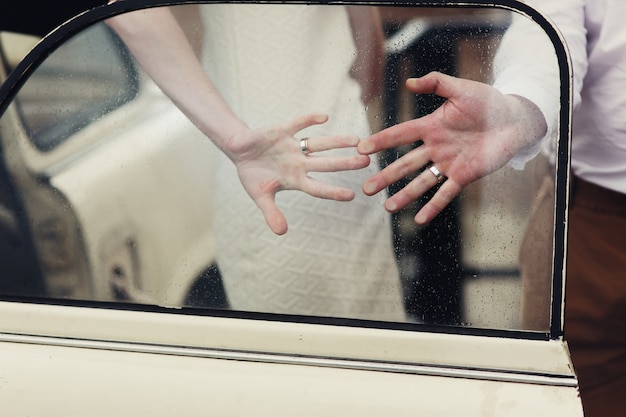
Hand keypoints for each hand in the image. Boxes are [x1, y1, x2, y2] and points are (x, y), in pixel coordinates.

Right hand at [226, 113, 369, 234]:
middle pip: (325, 164)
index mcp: (295, 179)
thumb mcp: (260, 196)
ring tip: (356, 139)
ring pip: (318, 144)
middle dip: (345, 163)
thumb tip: (282, 233)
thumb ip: (271, 213)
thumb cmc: (252, 175)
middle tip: (366, 162)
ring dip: (336, 141)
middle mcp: (298, 163)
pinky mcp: (282, 131)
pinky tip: (324, 117)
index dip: (333, 192)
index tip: (352, 196)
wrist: (239, 151)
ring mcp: (292, 146)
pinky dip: (309, 120)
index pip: (317, 188)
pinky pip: (298, 124)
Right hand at [358, 71, 545, 224]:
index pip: (400, 134)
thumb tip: (409, 83)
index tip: (361, 148)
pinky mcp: (464, 176)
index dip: (381, 141)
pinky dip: (433, 207)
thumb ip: (436, 83)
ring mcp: (449, 163)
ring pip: (421, 182)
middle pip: (405, 164)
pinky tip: (419, 220)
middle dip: (385, 177)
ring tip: (387, 207)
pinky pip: (446, 194)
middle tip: (366, 188)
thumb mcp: (461, 88)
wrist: (514, 119)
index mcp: (431, 126)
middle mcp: (435, 147)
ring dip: (404, 195)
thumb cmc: (488, 101)